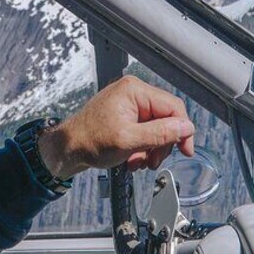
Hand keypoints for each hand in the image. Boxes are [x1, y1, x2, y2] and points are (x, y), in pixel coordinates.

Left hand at [37, 75, 194, 178]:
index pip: (173, 107)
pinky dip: (142, 148)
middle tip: (152, 162)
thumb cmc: (89, 141)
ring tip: (137, 163)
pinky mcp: (125, 116)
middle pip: (166, 119)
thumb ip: (160, 133)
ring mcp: (129, 105)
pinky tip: (131, 159)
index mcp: (134, 91)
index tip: (185, 150)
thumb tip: (186, 127)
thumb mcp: (129, 140)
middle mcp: (133, 93)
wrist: (67, 149)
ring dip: (151, 149)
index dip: (182, 130)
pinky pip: (145, 132)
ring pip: (156, 128)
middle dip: (161, 144)